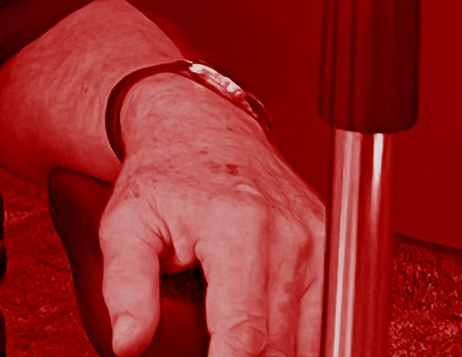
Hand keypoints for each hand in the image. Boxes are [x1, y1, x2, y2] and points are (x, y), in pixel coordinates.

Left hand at [98, 90, 325, 356]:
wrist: (200, 127)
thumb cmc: (163, 174)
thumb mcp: (126, 222)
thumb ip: (125, 285)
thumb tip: (128, 342)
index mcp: (239, 226)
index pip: (246, 330)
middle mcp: (291, 233)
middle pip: (282, 341)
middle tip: (212, 346)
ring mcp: (320, 238)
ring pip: (313, 335)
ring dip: (280, 349)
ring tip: (235, 335)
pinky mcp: (335, 243)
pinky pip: (329, 314)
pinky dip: (304, 333)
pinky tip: (270, 329)